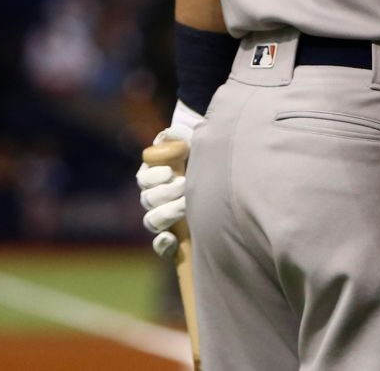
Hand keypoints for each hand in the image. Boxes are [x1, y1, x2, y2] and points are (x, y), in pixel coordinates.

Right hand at [137, 105, 199, 260]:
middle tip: (185, 185)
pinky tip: (171, 238)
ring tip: (187, 205)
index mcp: (159, 176)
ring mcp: (165, 220)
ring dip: (167, 212)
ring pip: (151, 220)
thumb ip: (183, 136)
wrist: (235, 184)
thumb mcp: (200, 145)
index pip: (144, 178)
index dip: (152, 175)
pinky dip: (163, 243)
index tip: (169, 172)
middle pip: (147, 199)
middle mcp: (158, 199)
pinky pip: (160, 246)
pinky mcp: (176, 239)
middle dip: (165, 191)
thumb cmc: (213, 162)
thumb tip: (167, 134)